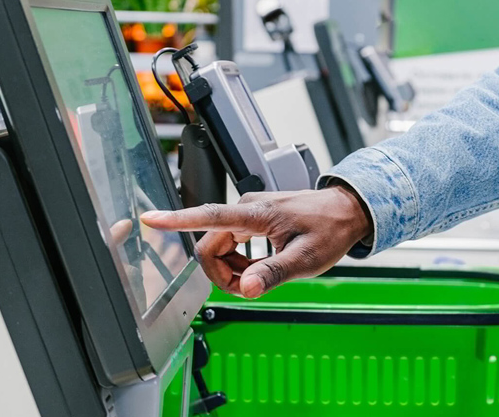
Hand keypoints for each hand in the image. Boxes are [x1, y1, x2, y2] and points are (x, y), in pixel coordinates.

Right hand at [140, 186, 371, 297]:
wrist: (347, 211)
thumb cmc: (330, 230)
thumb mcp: (305, 259)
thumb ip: (274, 273)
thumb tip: (247, 289)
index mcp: (256, 214)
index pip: (209, 216)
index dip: (177, 220)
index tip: (151, 219)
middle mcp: (247, 209)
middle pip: (210, 246)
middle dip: (223, 273)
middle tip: (252, 286)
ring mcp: (250, 213)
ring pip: (220, 247)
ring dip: (233, 269)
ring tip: (262, 275)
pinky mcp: (254, 218)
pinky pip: (233, 244)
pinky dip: (242, 261)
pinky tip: (262, 265)